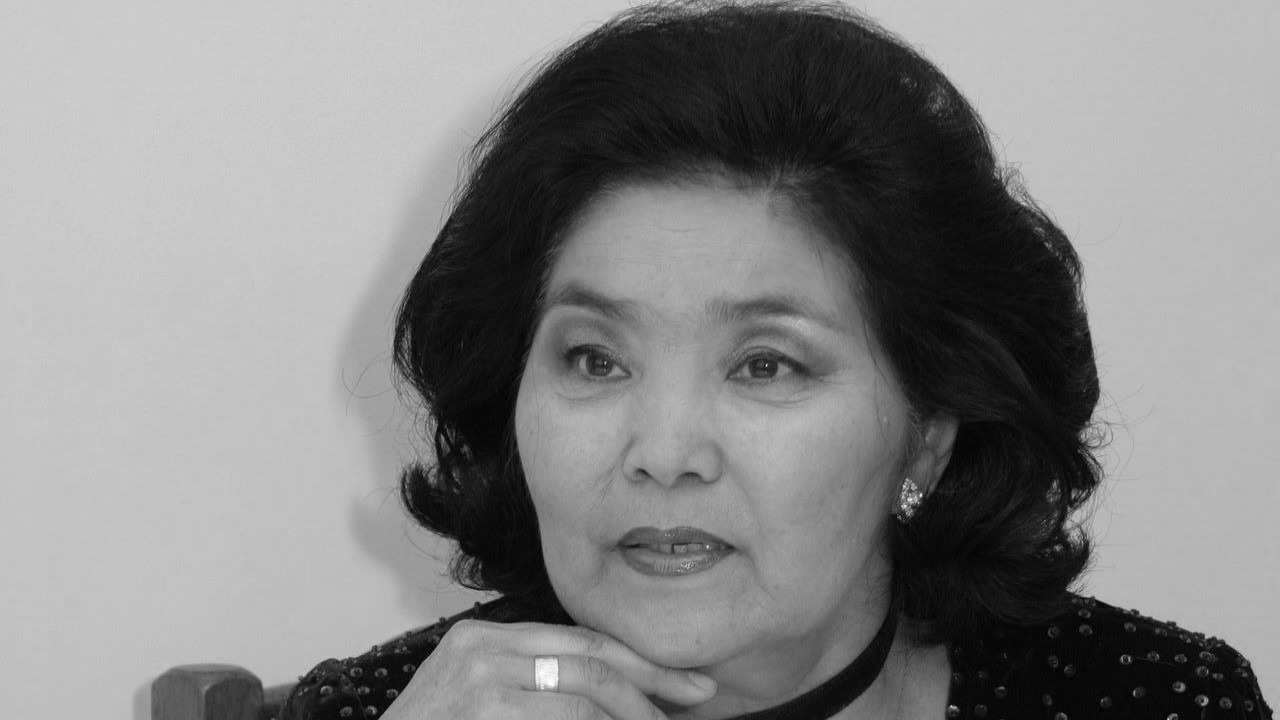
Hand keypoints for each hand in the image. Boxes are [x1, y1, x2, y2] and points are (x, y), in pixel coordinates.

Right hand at [380, 620, 716, 719]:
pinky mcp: (484, 712)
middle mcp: (482, 648)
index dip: (642, 662)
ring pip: (584, 699)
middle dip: (653, 686)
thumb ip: (536, 686)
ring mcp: (479, 682)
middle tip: (696, 702)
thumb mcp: (480, 696)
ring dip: (631, 719)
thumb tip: (620, 695)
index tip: (688, 683)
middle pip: (591, 662)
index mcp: (486, 637)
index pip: (582, 641)